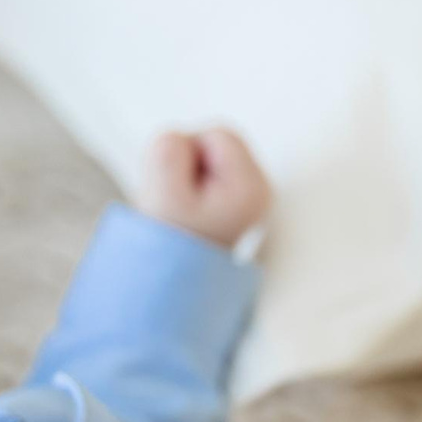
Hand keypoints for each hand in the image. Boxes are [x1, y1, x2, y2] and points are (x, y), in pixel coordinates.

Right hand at [135, 127, 270, 248]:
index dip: (186, 154)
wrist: (167, 288)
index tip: (181, 194)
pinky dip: (191, 186)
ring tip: (182, 210)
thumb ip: (168, 146)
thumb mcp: (160, 188)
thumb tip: (178, 139)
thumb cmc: (167, 246)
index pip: (216, 134)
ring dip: (187, 174)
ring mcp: (252, 198)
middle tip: (179, 202)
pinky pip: (209, 173)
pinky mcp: (237, 203)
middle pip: (217, 142)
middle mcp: (261, 192)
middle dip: (189, 162)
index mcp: (251, 188)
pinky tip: (188, 213)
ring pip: (210, 156)